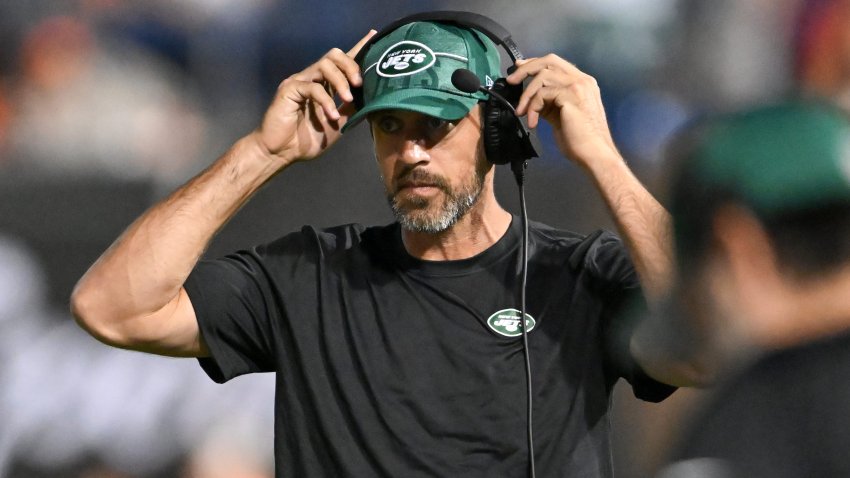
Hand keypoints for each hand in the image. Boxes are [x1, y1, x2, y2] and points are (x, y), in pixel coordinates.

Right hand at [253, 30, 376, 165]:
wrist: (280, 153)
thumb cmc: (305, 140)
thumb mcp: (337, 125)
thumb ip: (350, 109)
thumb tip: (370, 98)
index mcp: (324, 85)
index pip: (342, 62)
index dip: (358, 48)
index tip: (373, 36)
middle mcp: (312, 78)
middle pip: (334, 55)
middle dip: (351, 66)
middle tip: (360, 84)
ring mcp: (300, 81)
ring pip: (324, 65)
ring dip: (340, 81)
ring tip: (347, 100)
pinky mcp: (289, 89)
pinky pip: (313, 87)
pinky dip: (326, 101)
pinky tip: (331, 115)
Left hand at [506, 54, 618, 165]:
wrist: (594, 154)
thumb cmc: (579, 140)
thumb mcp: (560, 116)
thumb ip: (549, 103)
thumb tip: (530, 99)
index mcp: (582, 82)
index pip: (556, 63)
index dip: (535, 63)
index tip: (519, 68)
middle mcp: (582, 79)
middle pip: (549, 61)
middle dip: (526, 68)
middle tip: (511, 81)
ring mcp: (578, 85)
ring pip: (542, 76)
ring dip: (527, 94)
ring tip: (521, 112)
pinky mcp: (571, 95)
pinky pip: (542, 94)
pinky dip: (533, 107)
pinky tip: (533, 122)